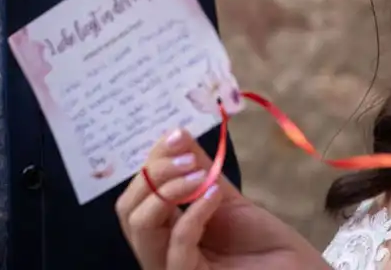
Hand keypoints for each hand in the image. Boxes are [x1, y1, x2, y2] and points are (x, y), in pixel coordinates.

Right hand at [116, 128, 327, 269]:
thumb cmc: (262, 241)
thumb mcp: (225, 197)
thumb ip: (200, 169)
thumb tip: (176, 133)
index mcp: (164, 230)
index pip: (137, 193)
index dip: (152, 161)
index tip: (177, 135)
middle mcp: (159, 251)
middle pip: (128, 209)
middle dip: (153, 173)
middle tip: (186, 157)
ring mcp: (171, 268)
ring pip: (140, 226)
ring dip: (168, 189)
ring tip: (201, 174)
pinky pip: (177, 245)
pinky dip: (193, 213)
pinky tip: (215, 195)